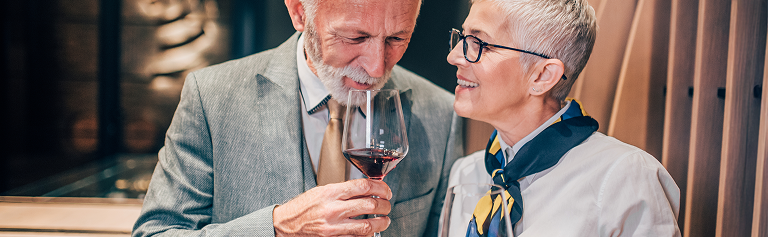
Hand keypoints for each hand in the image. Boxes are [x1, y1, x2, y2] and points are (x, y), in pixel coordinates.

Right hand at [273, 179, 392, 236]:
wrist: (284, 225)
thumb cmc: (302, 208)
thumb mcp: (321, 191)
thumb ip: (342, 190)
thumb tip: (366, 190)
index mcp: (330, 193)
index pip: (363, 186)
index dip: (380, 187)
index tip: (385, 190)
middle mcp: (332, 209)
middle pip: (369, 205)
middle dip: (384, 205)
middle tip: (387, 205)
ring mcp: (333, 227)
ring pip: (367, 226)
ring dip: (381, 222)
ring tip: (385, 220)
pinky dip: (367, 235)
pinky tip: (370, 232)